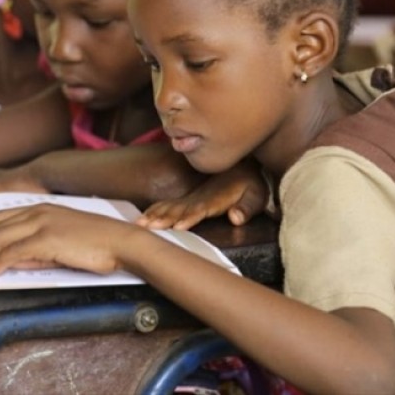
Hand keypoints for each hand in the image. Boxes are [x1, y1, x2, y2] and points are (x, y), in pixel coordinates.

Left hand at [0, 203, 141, 275]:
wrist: (120, 242)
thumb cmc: (96, 244)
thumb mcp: (60, 245)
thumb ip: (35, 251)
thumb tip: (10, 262)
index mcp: (42, 209)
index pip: (3, 219)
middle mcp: (38, 212)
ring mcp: (43, 223)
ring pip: (1, 237)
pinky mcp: (48, 238)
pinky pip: (16, 250)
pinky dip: (1, 261)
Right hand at [136, 159, 267, 229]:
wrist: (242, 167)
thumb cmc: (250, 185)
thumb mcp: (256, 196)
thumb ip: (246, 207)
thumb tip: (236, 218)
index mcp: (215, 198)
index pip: (200, 209)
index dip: (188, 217)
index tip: (177, 225)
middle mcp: (199, 198)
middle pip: (178, 209)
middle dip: (162, 218)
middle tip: (147, 227)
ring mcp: (190, 198)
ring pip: (169, 206)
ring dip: (153, 215)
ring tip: (138, 224)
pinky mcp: (186, 200)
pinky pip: (166, 205)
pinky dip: (153, 210)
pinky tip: (142, 218)